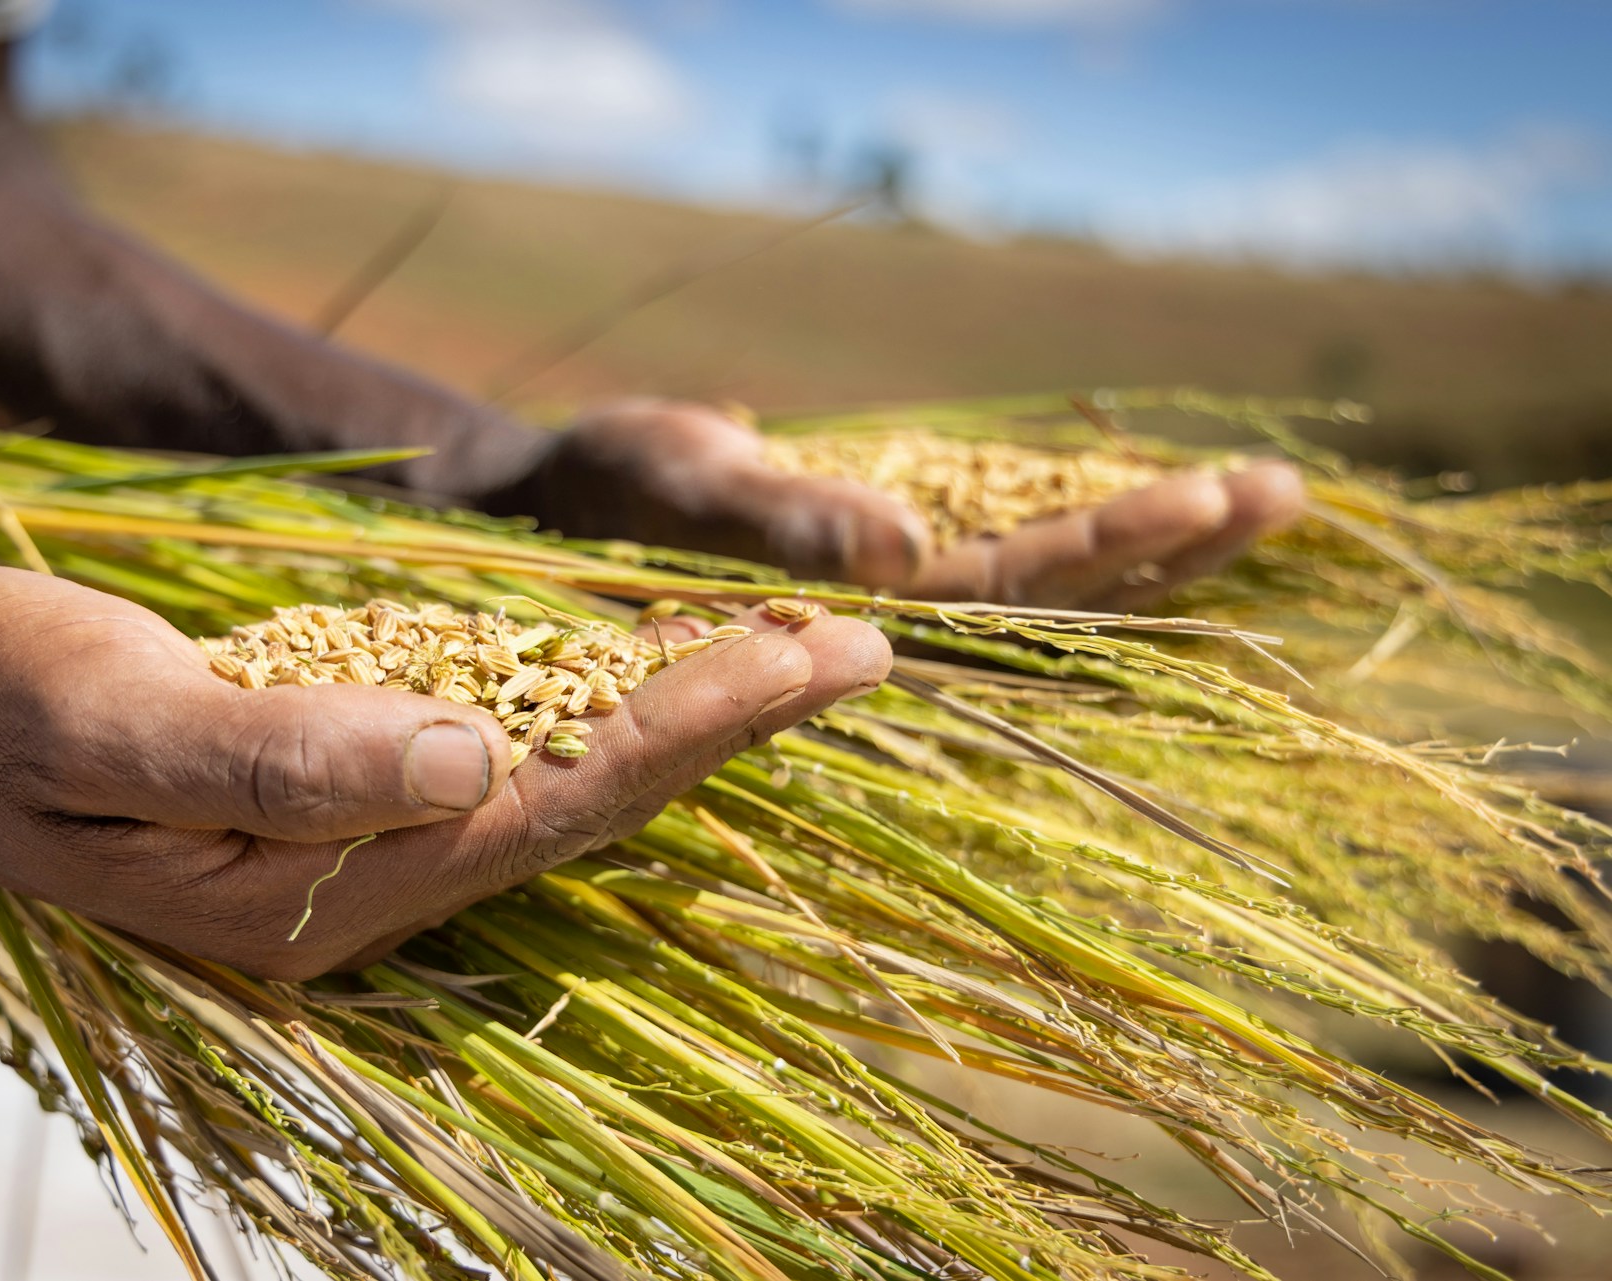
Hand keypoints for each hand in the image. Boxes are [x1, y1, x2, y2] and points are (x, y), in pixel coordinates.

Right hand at [0, 566, 887, 979]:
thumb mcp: (105, 721)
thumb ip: (277, 755)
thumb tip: (464, 753)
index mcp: (321, 881)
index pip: (553, 799)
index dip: (692, 725)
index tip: (813, 656)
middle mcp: (364, 870)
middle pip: (587, 793)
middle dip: (726, 718)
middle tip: (862, 643)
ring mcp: (359, 829)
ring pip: (560, 769)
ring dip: (681, 708)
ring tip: (800, 648)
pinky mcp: (344, 774)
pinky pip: (505, 739)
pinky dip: (593, 695)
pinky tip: (654, 660)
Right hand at [522, 400, 1304, 610]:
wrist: (551, 508)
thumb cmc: (596, 490)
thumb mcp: (674, 484)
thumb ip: (778, 521)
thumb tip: (900, 551)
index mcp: (850, 616)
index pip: (1010, 595)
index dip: (1114, 549)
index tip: (1215, 495)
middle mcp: (888, 624)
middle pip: (1056, 603)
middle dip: (1167, 549)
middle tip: (1284, 490)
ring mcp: (891, 598)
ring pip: (1045, 588)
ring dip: (1150, 548)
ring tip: (1262, 493)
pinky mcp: (882, 562)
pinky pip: (1007, 555)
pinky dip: (1084, 528)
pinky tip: (1152, 503)